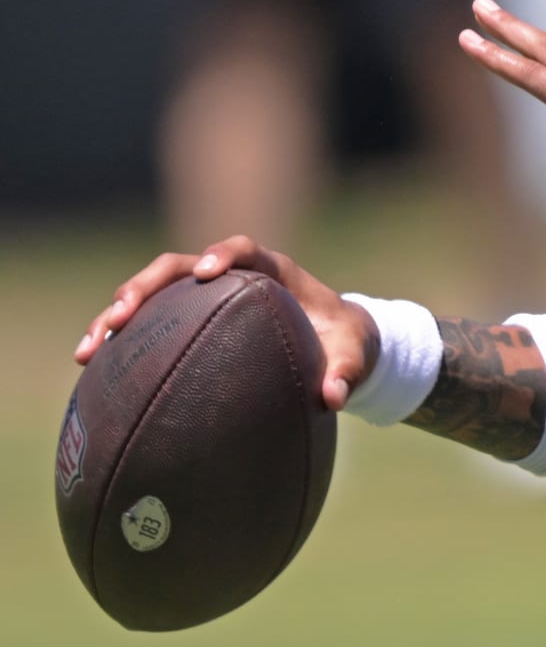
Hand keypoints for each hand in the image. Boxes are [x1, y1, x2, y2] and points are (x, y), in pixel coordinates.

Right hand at [73, 236, 377, 411]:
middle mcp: (231, 277)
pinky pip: (151, 326)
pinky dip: (122, 344)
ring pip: (154, 295)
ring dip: (118, 315)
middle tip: (121, 314)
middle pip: (179, 267)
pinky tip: (94, 372)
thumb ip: (347, 372)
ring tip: (89, 350)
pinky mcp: (190, 321)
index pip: (244, 249)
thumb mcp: (354, 356)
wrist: (336, 343)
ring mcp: (205, 299)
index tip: (209, 272)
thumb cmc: (345, 342)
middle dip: (146, 285)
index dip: (223, 254)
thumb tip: (333, 398)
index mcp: (273, 271)